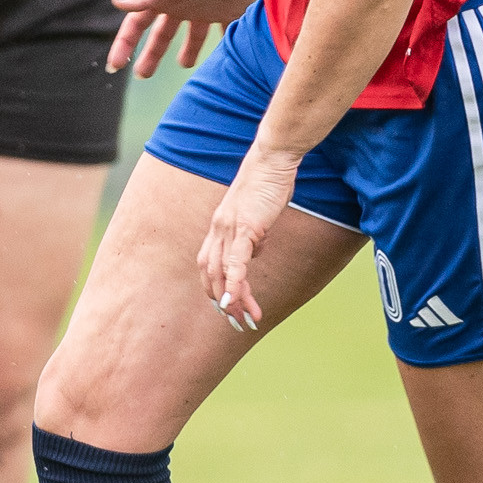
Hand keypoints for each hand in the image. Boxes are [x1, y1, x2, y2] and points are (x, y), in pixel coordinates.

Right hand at [105, 0, 263, 78]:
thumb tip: (114, 2)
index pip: (137, 24)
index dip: (124, 44)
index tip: (114, 66)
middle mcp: (182, 5)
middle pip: (162, 35)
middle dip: (151, 54)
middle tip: (142, 75)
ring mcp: (206, 9)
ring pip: (193, 36)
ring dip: (188, 51)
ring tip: (185, 65)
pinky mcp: (229, 12)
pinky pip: (225, 33)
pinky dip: (225, 46)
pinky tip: (225, 61)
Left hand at [195, 144, 302, 328]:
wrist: (273, 160)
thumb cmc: (268, 182)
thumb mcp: (257, 213)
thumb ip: (252, 233)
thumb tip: (254, 249)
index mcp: (219, 227)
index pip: (209, 266)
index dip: (216, 289)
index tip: (227, 308)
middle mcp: (218, 230)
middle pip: (211, 274)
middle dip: (223, 303)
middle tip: (237, 322)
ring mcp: (229, 228)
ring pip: (222, 272)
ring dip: (233, 299)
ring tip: (245, 318)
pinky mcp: (245, 226)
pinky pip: (237, 260)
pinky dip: (235, 282)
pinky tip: (239, 298)